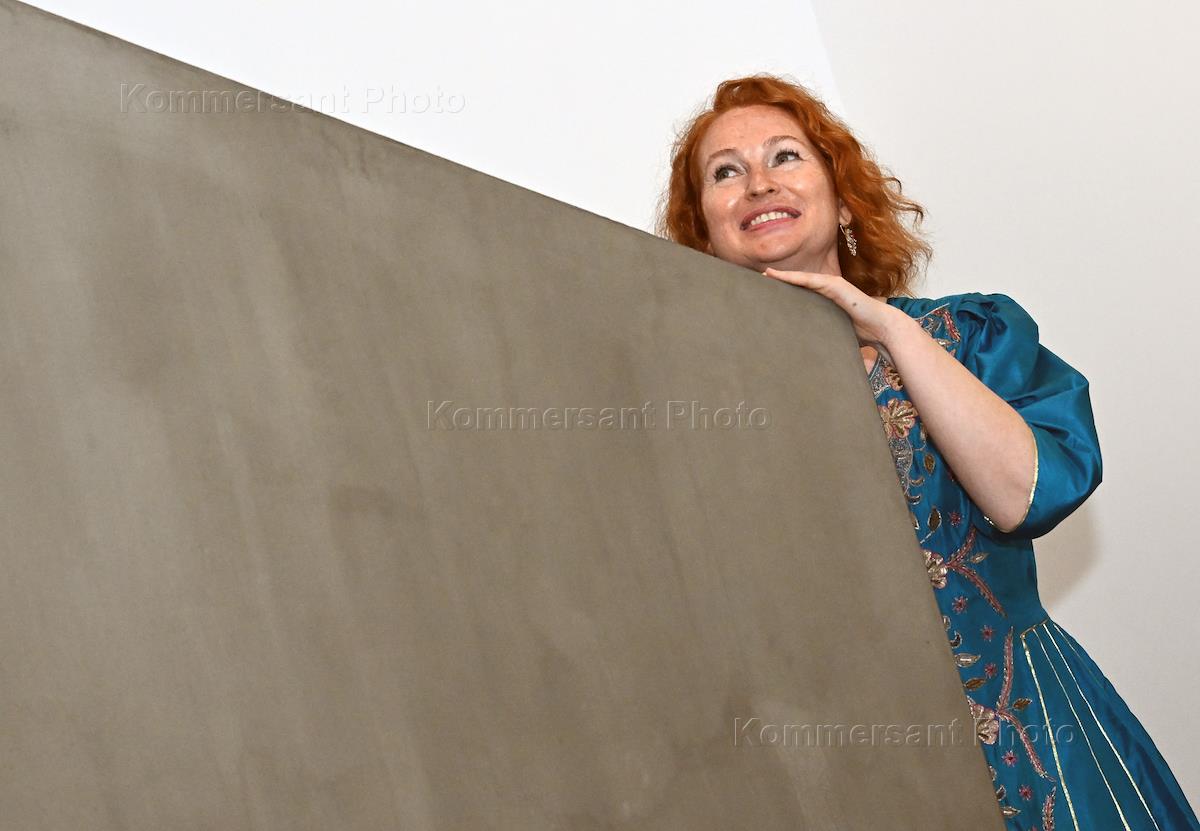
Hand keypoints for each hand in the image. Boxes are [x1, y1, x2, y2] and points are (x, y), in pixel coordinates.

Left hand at [762, 267, 903, 351]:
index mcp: (827, 299)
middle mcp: (829, 289)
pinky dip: (796, 278)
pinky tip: (781, 276)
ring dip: (784, 276)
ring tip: (766, 274)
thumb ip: (823, 334)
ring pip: (804, 278)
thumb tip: (807, 352)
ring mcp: (833, 285)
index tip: (768, 290)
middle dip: (781, 280)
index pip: (803, 292)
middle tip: (760, 279)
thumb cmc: (862, 333)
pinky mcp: (837, 286)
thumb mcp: (835, 332)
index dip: (786, 288)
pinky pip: (812, 280)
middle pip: (800, 282)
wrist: (883, 328)